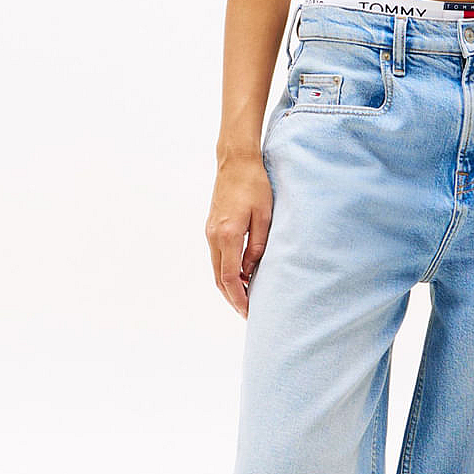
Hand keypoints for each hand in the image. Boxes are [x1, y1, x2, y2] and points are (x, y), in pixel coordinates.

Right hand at [206, 151, 272, 318]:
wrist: (235, 162)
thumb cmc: (254, 185)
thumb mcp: (264, 216)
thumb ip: (258, 246)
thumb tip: (251, 270)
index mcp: (228, 235)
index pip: (231, 277)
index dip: (239, 298)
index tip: (249, 311)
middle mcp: (214, 236)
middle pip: (219, 278)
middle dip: (233, 298)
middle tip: (248, 312)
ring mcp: (210, 232)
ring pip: (216, 269)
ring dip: (230, 286)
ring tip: (247, 297)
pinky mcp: (211, 227)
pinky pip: (217, 257)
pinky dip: (227, 272)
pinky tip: (242, 276)